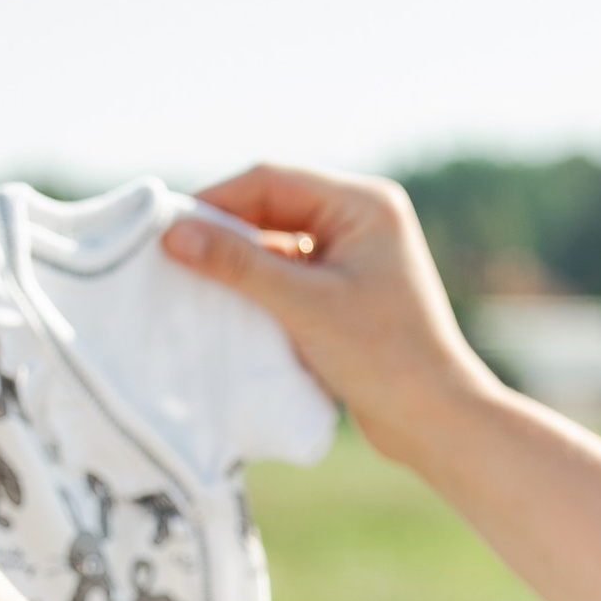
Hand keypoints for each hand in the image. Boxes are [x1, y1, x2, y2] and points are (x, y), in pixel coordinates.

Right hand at [162, 164, 487, 463]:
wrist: (433, 420)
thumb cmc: (382, 357)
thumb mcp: (303, 305)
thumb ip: (238, 265)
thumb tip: (173, 233)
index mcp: (364, 204)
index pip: (272, 180)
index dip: (216, 200)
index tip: (167, 226)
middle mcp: (361, 218)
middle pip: (271, 205)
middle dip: (223, 228)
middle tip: (169, 252)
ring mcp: (352, 253)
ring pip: (275, 239)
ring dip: (237, 258)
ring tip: (188, 278)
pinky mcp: (343, 288)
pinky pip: (287, 270)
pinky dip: (255, 283)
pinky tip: (224, 302)